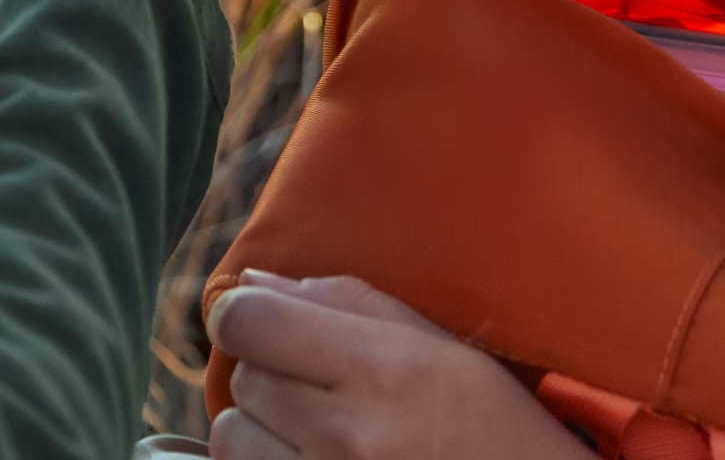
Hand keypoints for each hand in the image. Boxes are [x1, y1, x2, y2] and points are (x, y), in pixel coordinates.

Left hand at [207, 272, 584, 459]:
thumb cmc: (493, 428)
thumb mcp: (441, 350)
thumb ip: (346, 304)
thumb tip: (255, 282)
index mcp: (383, 370)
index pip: (252, 321)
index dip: (240, 311)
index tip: (256, 318)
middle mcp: (345, 433)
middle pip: (247, 376)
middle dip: (273, 371)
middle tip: (322, 386)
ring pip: (231, 434)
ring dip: (261, 427)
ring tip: (314, 433)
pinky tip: (307, 459)